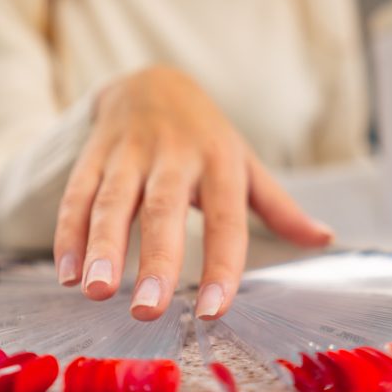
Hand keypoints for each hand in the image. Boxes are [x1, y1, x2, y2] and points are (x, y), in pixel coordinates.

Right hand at [53, 66, 332, 319]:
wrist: (152, 80)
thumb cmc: (207, 137)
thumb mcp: (245, 163)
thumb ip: (279, 206)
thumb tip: (325, 238)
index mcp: (220, 162)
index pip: (227, 219)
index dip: (222, 264)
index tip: (212, 311)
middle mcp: (175, 155)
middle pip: (164, 208)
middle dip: (155, 258)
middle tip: (147, 309)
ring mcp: (130, 152)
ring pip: (113, 199)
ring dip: (101, 245)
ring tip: (96, 291)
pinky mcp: (94, 152)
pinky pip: (78, 193)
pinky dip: (69, 233)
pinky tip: (66, 273)